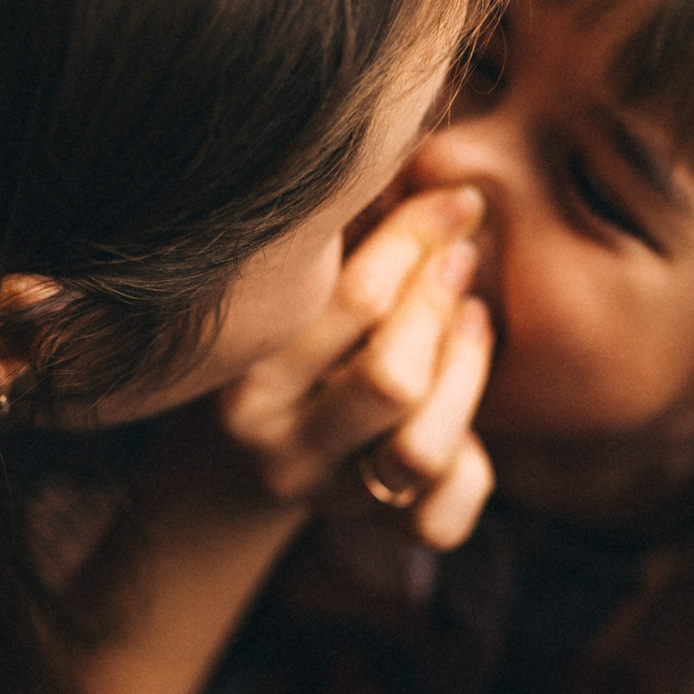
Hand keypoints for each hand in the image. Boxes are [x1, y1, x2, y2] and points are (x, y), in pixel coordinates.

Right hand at [216, 185, 494, 548]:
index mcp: (242, 377)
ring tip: (473, 316)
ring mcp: (325, 496)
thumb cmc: (266, 343)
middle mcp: (278, 446)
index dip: (418, 238)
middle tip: (463, 254)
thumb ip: (334, 241)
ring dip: (464, 372)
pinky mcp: (372, 532)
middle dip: (440, 303)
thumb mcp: (277, 296)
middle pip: (391, 381)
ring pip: (420, 450)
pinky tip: (465, 406)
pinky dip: (472, 468)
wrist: (221, 471)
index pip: (350, 302)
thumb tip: (428, 161)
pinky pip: (442, 518)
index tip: (456, 200)